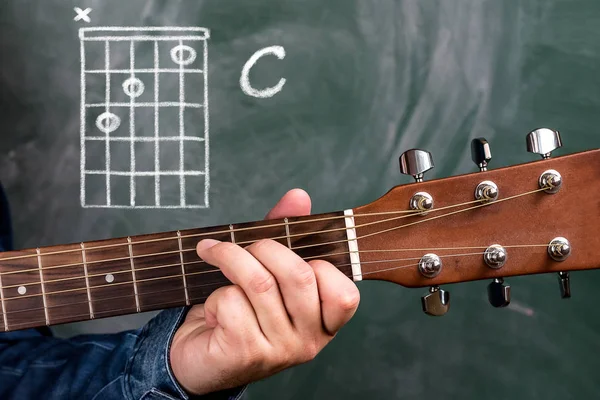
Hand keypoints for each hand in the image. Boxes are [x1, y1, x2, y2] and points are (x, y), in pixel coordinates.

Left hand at [170, 189, 359, 394]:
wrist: (200, 358)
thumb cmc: (240, 310)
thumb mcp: (267, 271)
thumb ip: (287, 235)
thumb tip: (299, 196)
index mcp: (324, 323)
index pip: (345, 293)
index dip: (316, 264)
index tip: (286, 256)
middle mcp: (309, 342)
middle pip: (298, 276)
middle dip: (263, 247)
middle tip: (238, 245)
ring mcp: (279, 351)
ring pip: (260, 284)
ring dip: (229, 259)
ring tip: (214, 255)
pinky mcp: (245, 353)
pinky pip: (232, 302)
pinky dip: (215, 295)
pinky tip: (215, 309)